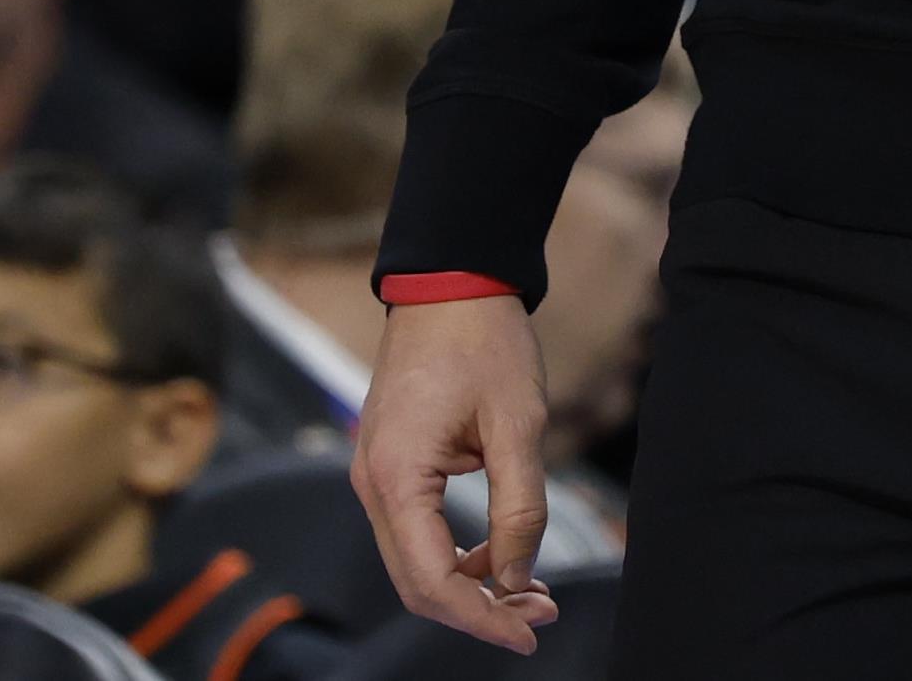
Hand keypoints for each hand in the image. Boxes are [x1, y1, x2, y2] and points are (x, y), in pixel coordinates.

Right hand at [353, 296, 562, 652]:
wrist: (450, 282)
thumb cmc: (483, 342)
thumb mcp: (518, 426)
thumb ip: (519, 510)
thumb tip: (515, 581)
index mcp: (396, 476)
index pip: (432, 580)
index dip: (482, 617)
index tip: (531, 630)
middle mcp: (372, 483)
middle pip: (416, 582)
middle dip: (478, 609)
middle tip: (539, 614)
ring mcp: (375, 474)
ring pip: (415, 561)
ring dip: (470, 585)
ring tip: (530, 589)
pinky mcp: (389, 465)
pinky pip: (415, 531)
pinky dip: (456, 554)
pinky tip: (500, 553)